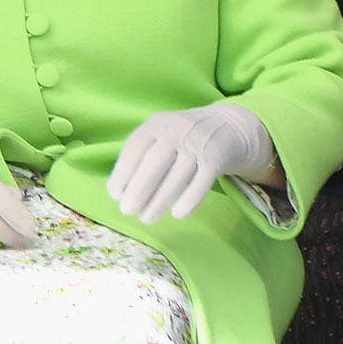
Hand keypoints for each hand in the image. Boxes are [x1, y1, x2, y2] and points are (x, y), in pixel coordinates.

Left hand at [108, 103, 275, 222]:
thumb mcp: (159, 136)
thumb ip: (138, 157)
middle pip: (155, 162)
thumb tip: (118, 192)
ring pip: (177, 176)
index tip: (115, 195)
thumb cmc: (180, 139)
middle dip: (139, 188)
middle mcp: (177, 131)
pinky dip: (189, 199)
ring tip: (146, 219)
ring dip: (160, 200)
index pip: (135, 147)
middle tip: (126, 210)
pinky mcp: (216, 159)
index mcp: (157, 124)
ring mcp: (198, 144)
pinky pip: (202, 182)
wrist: (227, 126)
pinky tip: (177, 214)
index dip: (123, 172)